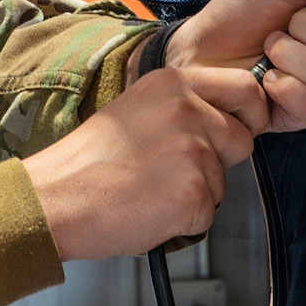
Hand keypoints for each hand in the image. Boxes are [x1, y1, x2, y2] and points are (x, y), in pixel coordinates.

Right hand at [24, 67, 255, 260]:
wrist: (57, 198)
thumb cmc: (88, 162)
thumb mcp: (135, 109)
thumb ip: (180, 108)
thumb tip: (221, 122)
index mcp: (172, 83)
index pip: (245, 88)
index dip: (248, 113)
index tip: (240, 127)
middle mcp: (187, 110)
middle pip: (243, 138)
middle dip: (222, 159)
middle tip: (180, 170)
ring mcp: (193, 151)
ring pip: (224, 180)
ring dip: (197, 193)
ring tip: (151, 191)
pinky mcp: (193, 193)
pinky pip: (208, 214)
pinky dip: (185, 221)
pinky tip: (150, 210)